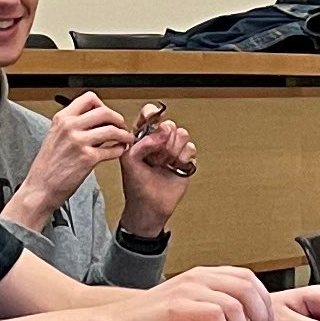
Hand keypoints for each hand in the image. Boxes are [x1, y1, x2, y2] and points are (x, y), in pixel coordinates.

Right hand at [10, 94, 132, 228]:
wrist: (40, 188)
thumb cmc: (47, 167)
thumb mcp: (55, 136)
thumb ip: (74, 126)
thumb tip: (97, 122)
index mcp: (61, 118)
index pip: (89, 98)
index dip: (103, 105)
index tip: (107, 115)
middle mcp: (70, 127)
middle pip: (105, 111)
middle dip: (118, 119)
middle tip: (121, 126)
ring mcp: (79, 142)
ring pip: (112, 130)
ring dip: (124, 134)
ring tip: (126, 139)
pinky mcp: (88, 158)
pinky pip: (112, 149)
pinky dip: (120, 150)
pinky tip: (119, 151)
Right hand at [114, 266, 274, 320]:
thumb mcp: (190, 309)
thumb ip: (214, 307)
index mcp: (202, 276)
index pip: (247, 277)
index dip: (262, 300)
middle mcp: (198, 277)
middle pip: (248, 286)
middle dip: (259, 315)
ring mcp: (188, 290)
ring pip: (236, 303)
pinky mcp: (179, 306)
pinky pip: (216, 315)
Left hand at [120, 115, 195, 234]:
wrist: (149, 206)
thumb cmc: (135, 184)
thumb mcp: (128, 160)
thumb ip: (140, 143)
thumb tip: (159, 133)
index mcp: (142, 137)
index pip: (149, 116)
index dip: (152, 114)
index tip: (153, 118)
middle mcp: (158, 141)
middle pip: (169, 124)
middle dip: (163, 140)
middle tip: (155, 154)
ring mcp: (172, 150)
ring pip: (182, 134)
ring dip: (172, 150)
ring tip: (163, 163)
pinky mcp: (184, 160)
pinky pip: (191, 148)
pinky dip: (182, 158)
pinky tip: (173, 167)